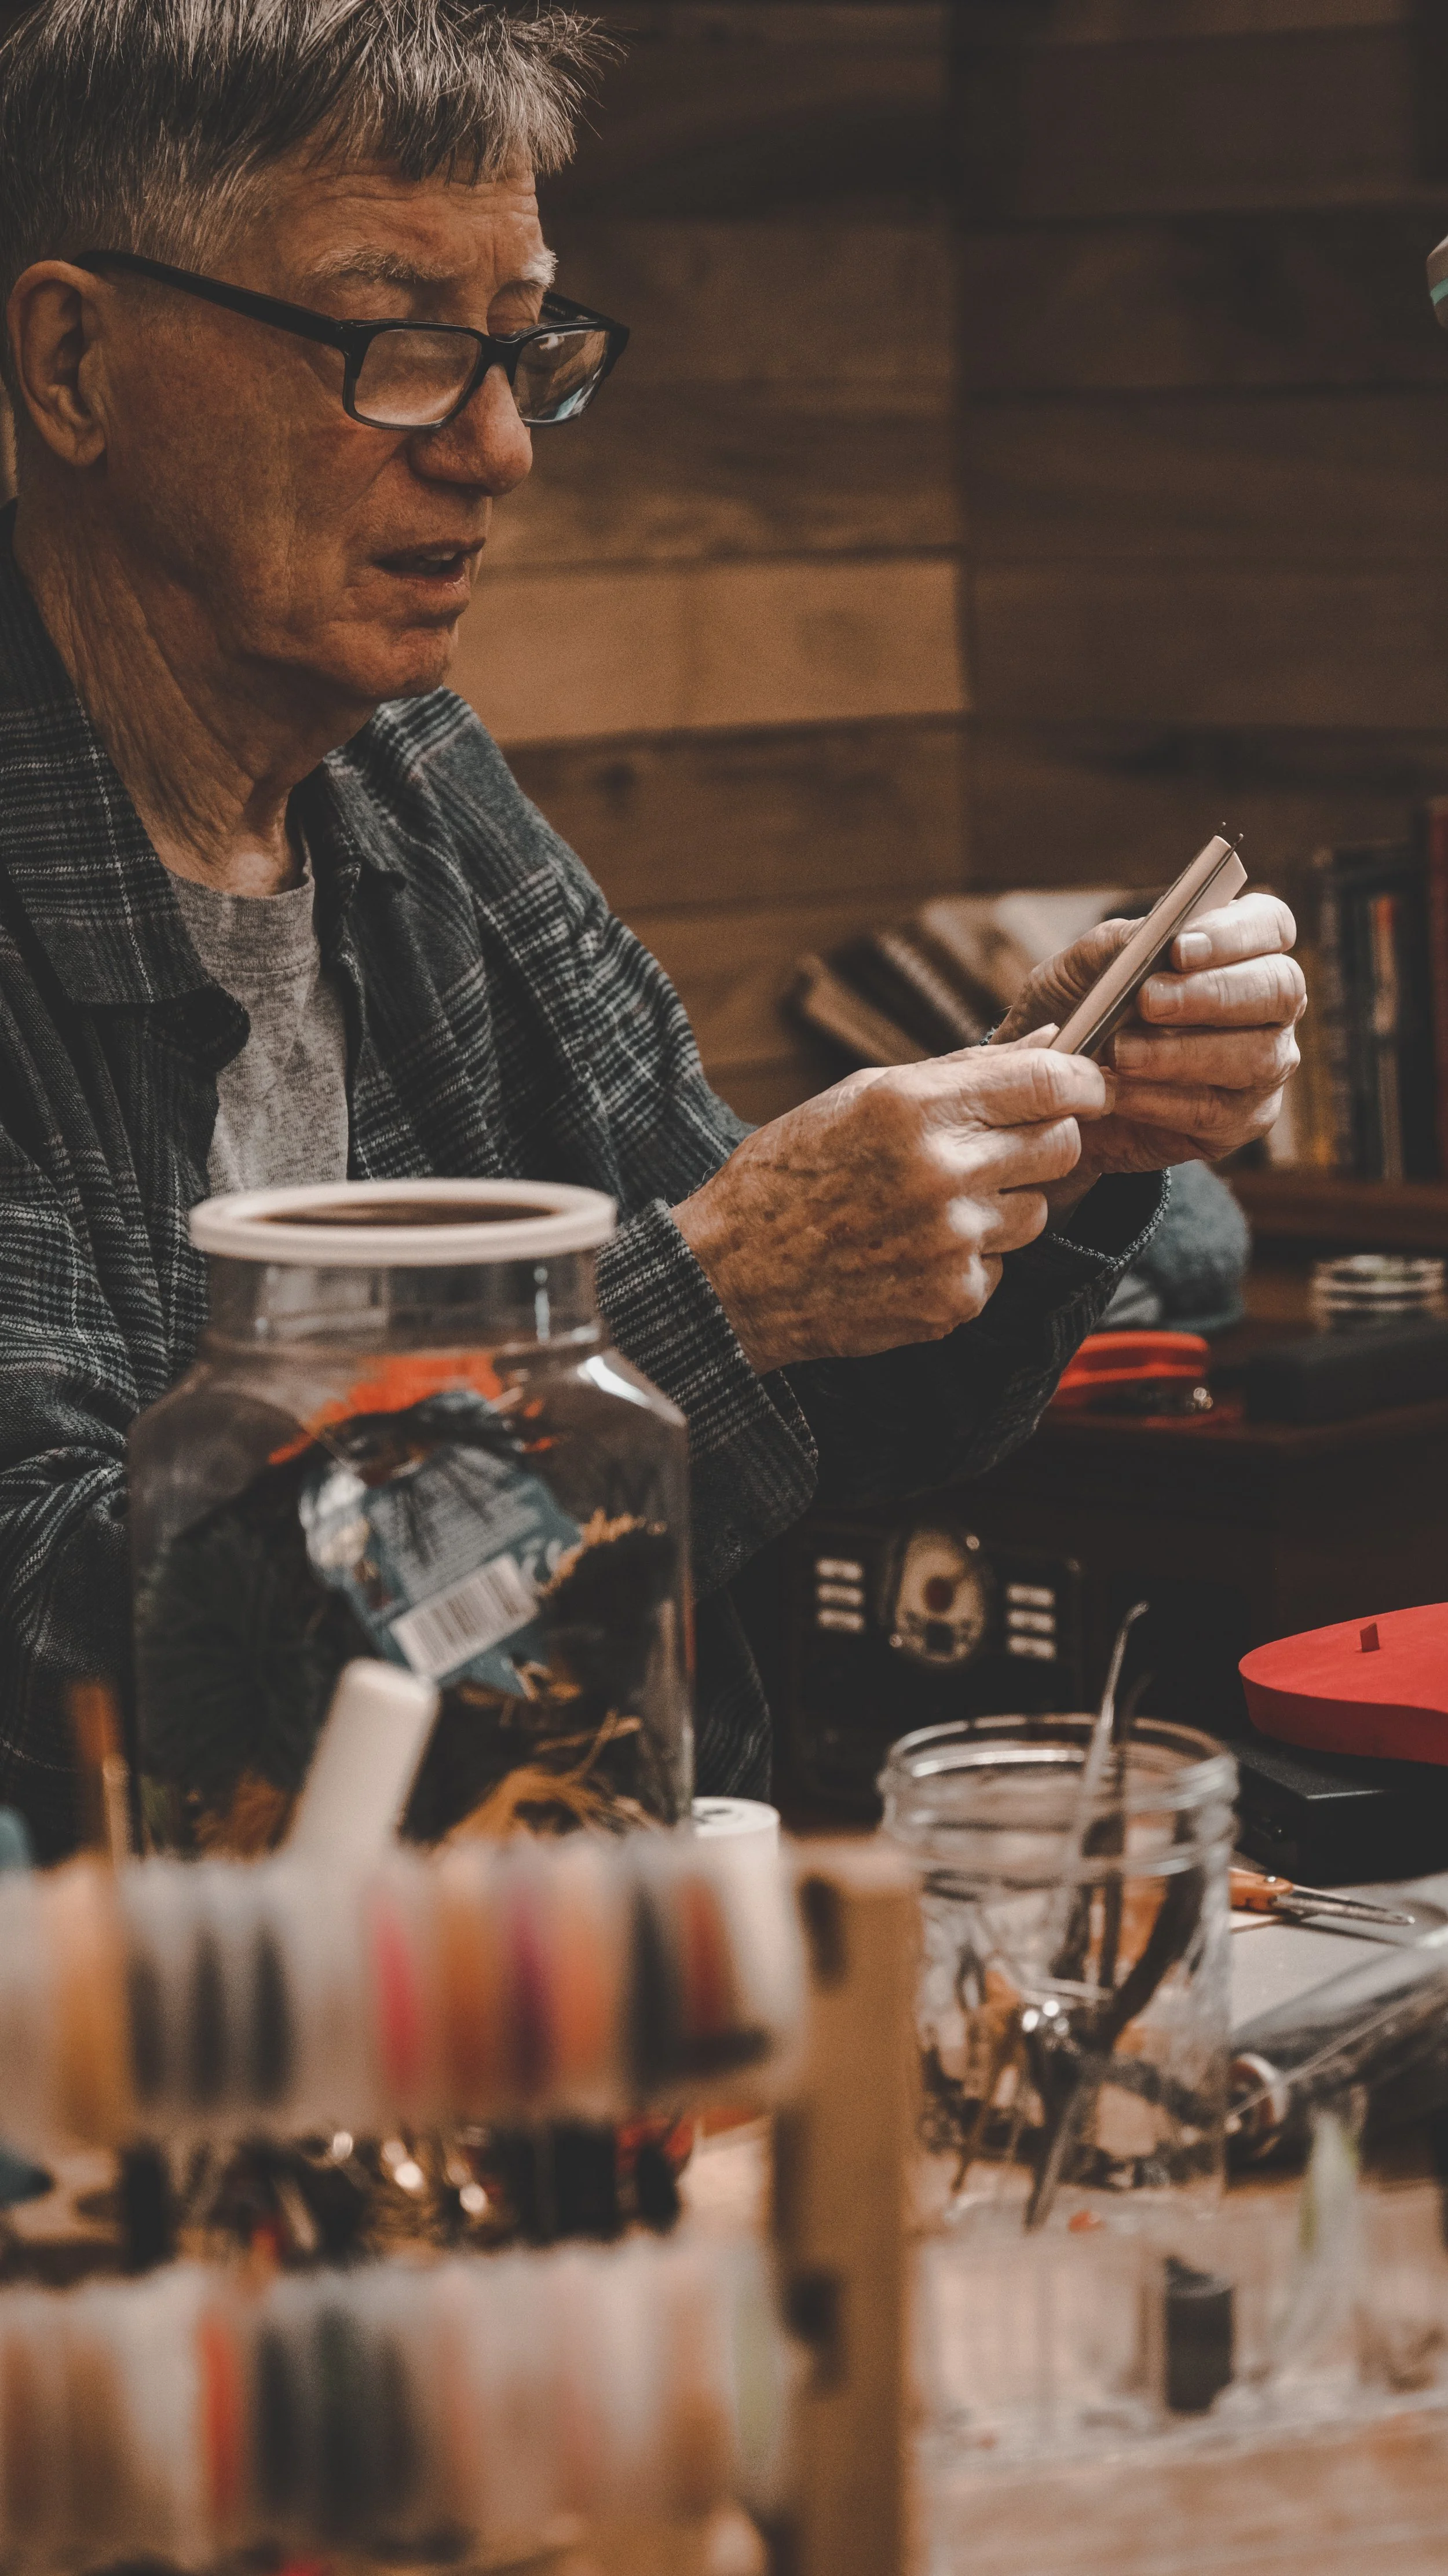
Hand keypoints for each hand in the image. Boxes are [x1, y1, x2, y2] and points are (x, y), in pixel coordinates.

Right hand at [673, 1045, 1111, 1374]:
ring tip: (933, 1208)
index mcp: (913, 1108)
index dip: (1085, 1081)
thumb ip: (960, 1072)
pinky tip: (911, 1253)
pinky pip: (999, 1267)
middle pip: (1059, 1147)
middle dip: (1045, 1141)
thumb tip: (1047, 1043)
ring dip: (1002, 1206)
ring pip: (1035, 1212)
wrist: (731, 1278)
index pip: (1046, 1083)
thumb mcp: (859, 1098)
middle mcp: (941, 1173)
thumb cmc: (787, 1177)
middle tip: (1003, 1148)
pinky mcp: (953, 1299)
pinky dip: (968, 1260)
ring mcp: (951, 1242)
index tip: (1092, 1085)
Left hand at [992, 891, 1303, 1208]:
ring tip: (1119, 1053)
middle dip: (1214, 993)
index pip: (1270, 924)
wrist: (1055, 1097)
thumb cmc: (1081, 1017)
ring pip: (1258, 1055)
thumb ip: (1110, 948)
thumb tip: (1143, 935)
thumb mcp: (1075, 976)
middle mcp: (1268, 1004)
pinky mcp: (1242, 1121)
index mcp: (1239, 950)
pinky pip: (1216, 1111)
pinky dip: (1161, 1102)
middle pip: (1280, 987)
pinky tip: (1118, 1094)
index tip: (1179, 947)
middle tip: (1149, 999)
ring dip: (1182, 1053)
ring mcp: (1265, 1065)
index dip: (1235, 933)